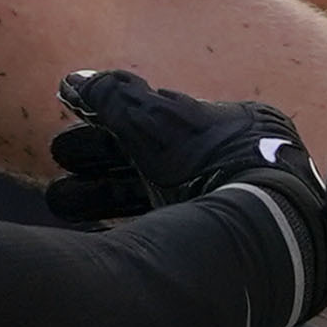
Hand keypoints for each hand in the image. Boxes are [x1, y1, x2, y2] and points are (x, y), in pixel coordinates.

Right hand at [50, 72, 326, 315]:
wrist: (268, 231)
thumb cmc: (213, 163)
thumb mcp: (155, 119)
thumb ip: (113, 98)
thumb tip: (73, 81)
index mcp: (223, 125)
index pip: (157, 121)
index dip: (110, 124)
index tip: (74, 129)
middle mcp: (226, 164)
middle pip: (149, 161)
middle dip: (99, 163)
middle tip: (59, 163)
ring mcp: (223, 206)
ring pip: (151, 197)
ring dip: (100, 197)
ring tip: (58, 201)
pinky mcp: (215, 245)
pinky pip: (163, 231)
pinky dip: (129, 229)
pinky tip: (98, 233)